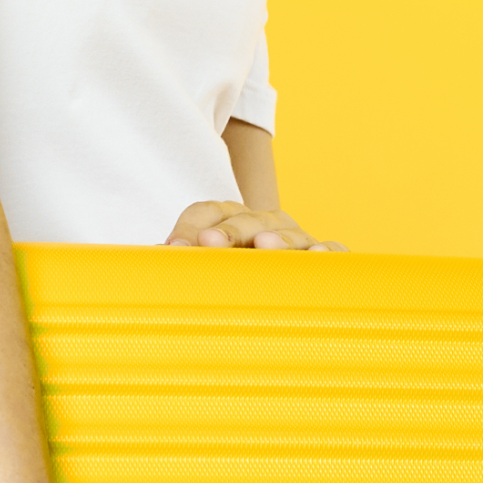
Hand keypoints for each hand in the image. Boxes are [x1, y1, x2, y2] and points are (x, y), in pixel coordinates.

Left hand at [168, 198, 341, 251]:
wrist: (283, 268)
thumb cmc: (235, 269)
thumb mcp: (208, 263)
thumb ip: (185, 260)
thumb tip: (152, 261)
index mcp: (228, 218)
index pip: (205, 212)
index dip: (188, 227)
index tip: (173, 248)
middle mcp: (261, 222)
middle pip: (244, 219)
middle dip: (227, 231)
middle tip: (208, 244)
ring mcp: (294, 235)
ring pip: (285, 233)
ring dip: (274, 239)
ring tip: (263, 246)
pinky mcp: (322, 254)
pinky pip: (329, 250)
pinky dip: (325, 252)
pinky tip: (317, 255)